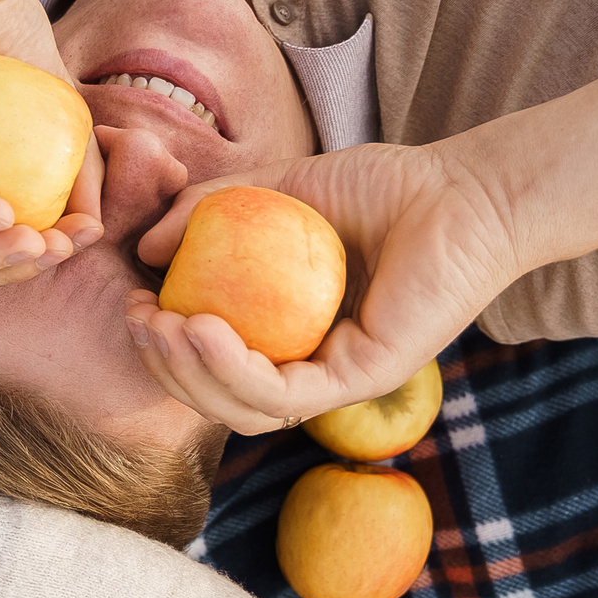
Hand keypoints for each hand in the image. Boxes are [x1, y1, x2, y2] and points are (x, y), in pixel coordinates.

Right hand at [123, 144, 521, 432]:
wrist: (464, 190)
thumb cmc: (388, 187)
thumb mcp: (278, 190)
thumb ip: (211, 210)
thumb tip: (146, 247)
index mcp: (295, 339)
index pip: (217, 368)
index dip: (166, 348)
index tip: (133, 305)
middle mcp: (315, 369)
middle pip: (221, 400)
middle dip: (166, 370)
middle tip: (137, 322)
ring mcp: (340, 379)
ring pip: (246, 410)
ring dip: (190, 377)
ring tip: (161, 328)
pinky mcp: (364, 378)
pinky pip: (285, 394)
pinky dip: (234, 369)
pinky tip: (203, 329)